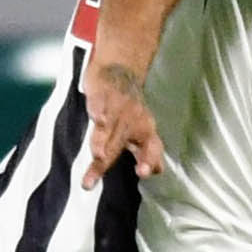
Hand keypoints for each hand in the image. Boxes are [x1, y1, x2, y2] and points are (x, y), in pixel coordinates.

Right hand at [80, 60, 163, 188]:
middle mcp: (133, 121)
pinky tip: (98, 118)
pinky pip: (99, 106)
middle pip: (119, 145)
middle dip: (107, 163)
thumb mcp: (143, 128)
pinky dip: (99, 112)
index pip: (151, 149)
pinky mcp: (101, 96)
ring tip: (98, 156)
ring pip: (107, 130)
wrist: (118, 71)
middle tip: (97, 180)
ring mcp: (116, 108)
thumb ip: (147, 151)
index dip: (148, 160)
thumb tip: (155, 170)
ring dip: (101, 143)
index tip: (142, 172)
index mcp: (145, 131)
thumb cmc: (130, 108)